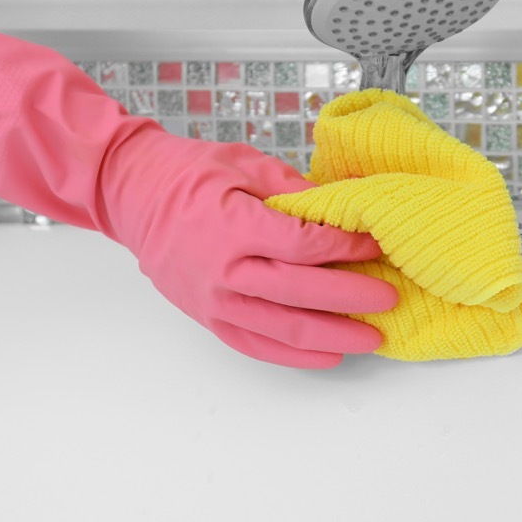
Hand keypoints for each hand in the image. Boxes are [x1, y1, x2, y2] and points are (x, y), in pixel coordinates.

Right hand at [0, 26, 396, 367]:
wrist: (131, 195)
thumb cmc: (188, 174)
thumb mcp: (244, 165)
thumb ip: (294, 190)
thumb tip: (344, 205)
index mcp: (234, 227)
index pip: (304, 246)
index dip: (346, 249)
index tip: (377, 246)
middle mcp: (225, 271)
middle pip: (302, 293)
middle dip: (352, 298)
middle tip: (390, 297)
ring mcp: (216, 301)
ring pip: (284, 329)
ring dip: (333, 336)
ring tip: (372, 338)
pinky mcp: (210, 318)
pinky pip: (257, 345)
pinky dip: (295, 355)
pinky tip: (328, 356)